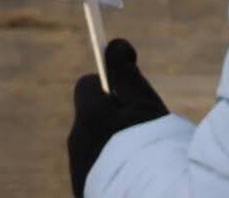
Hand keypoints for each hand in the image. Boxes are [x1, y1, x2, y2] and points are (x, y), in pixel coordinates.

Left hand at [68, 38, 168, 189]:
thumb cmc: (152, 147)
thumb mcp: (145, 103)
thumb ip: (125, 72)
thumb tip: (114, 45)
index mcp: (89, 117)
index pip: (86, 85)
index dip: (107, 84)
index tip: (128, 92)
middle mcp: (76, 143)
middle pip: (91, 118)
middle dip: (113, 118)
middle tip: (143, 128)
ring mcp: (77, 172)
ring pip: (94, 145)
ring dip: (112, 144)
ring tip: (141, 156)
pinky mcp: (83, 193)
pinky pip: (95, 170)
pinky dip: (110, 168)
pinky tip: (132, 175)